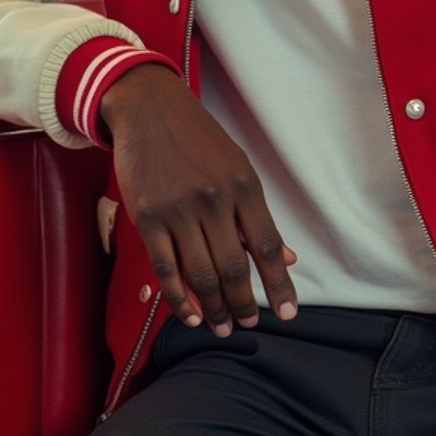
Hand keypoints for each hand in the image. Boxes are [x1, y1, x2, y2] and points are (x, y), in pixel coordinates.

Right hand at [100, 63, 297, 335]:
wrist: (150, 108)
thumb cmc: (199, 139)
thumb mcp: (238, 167)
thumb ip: (256, 215)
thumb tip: (285, 258)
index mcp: (244, 186)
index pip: (267, 246)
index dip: (279, 285)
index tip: (289, 313)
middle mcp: (214, 199)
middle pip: (233, 268)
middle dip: (243, 304)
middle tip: (248, 324)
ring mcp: (178, 209)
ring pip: (200, 274)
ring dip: (214, 309)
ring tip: (222, 327)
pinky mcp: (147, 217)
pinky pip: (165, 269)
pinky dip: (179, 298)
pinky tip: (190, 315)